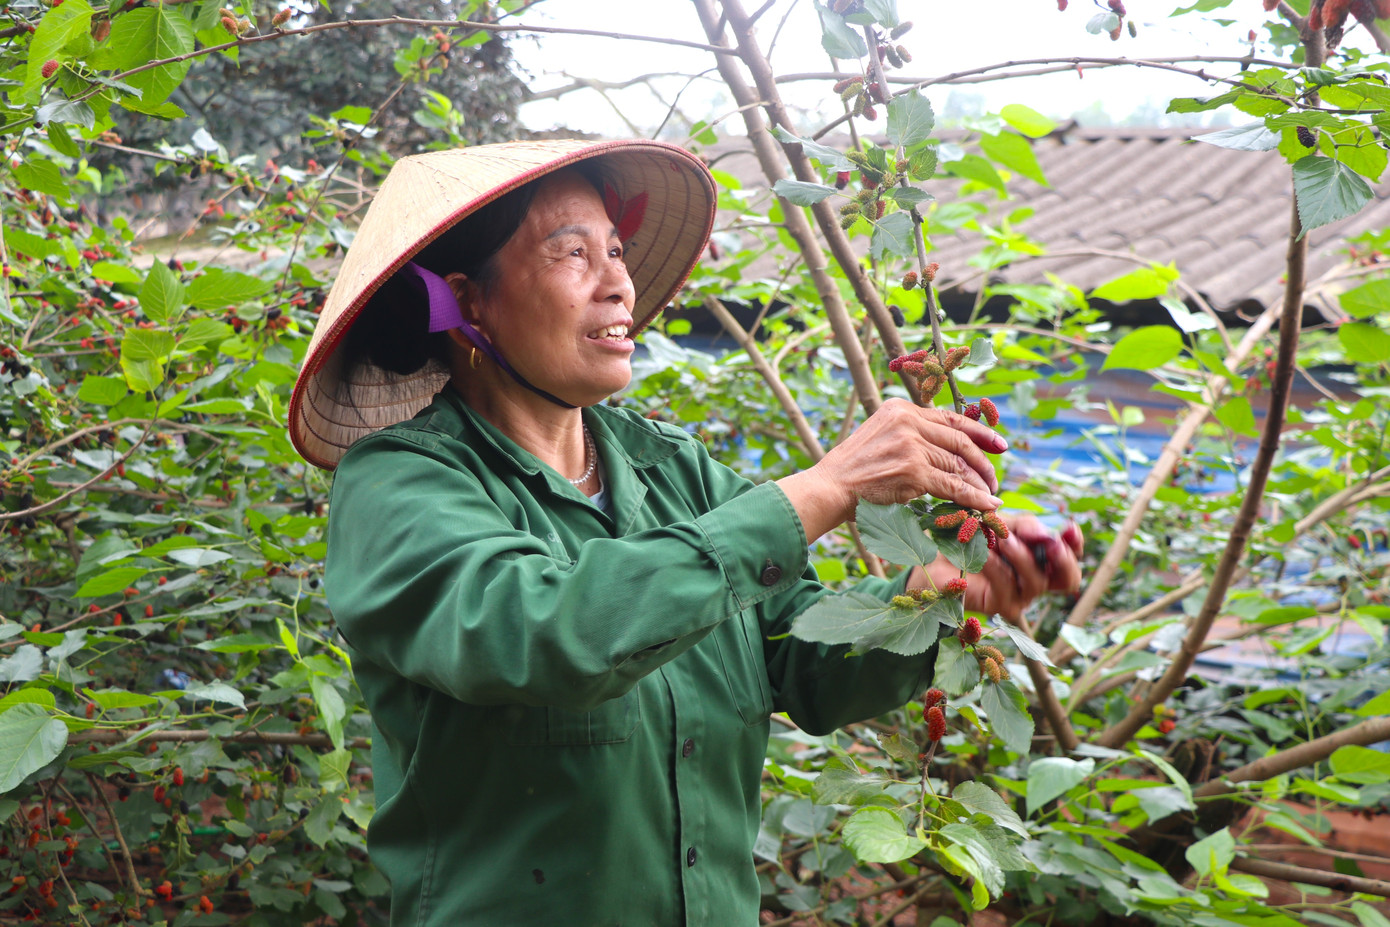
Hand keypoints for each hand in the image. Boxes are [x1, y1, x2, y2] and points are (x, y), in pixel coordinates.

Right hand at [779, 399, 1007, 539]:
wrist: (830, 487)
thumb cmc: (853, 470)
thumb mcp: (881, 437)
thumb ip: (910, 434)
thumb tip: (949, 449)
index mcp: (900, 408)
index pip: (950, 418)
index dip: (979, 432)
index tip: (998, 444)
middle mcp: (908, 421)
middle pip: (959, 440)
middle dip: (984, 460)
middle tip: (996, 477)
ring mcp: (911, 446)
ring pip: (958, 465)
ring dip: (979, 483)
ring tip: (991, 495)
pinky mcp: (913, 471)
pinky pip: (953, 486)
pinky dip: (974, 497)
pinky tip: (986, 504)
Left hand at [922, 516, 1083, 621]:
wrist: (932, 560)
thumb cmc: (968, 540)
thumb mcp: (1000, 525)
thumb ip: (1023, 526)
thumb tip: (1045, 533)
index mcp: (1040, 560)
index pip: (1070, 556)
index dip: (1075, 544)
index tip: (1068, 527)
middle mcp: (1034, 580)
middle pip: (1068, 579)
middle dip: (1063, 559)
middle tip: (1050, 542)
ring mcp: (1019, 596)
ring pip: (1036, 582)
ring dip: (1022, 557)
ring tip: (1004, 540)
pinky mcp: (999, 606)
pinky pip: (1006, 586)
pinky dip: (997, 566)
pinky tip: (985, 553)